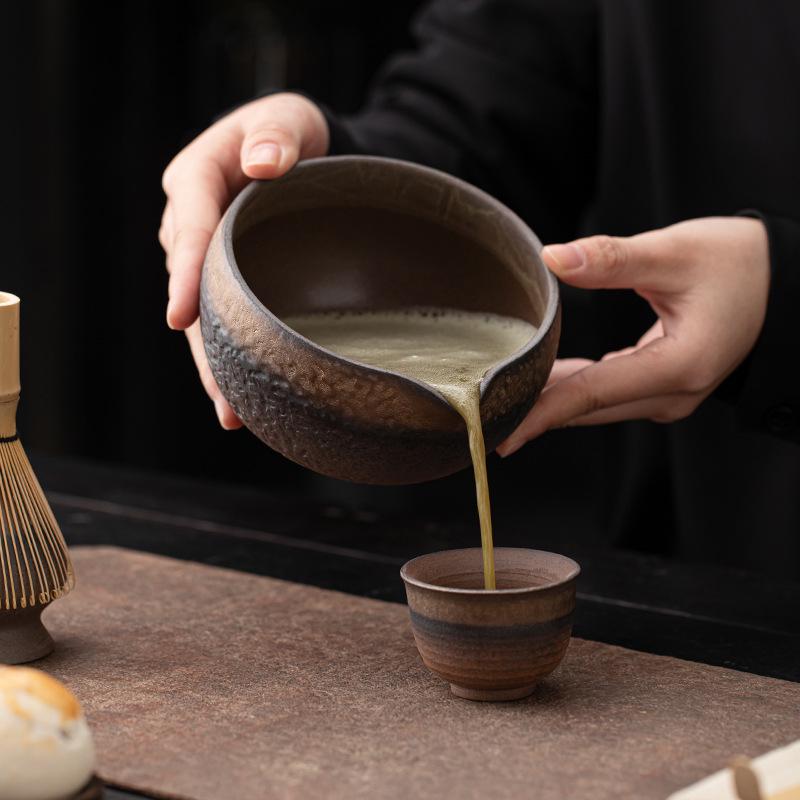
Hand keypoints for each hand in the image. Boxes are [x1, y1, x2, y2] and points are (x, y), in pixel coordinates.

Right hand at [159, 93, 328, 427]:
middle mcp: (190, 222)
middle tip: (222, 396)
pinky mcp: (225, 278)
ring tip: (232, 414)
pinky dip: (230, 356)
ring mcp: (205, 255)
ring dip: (214, 365)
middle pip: (190, 286)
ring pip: (202, 314)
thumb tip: (263, 163)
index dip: (184, 273)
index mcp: (197, 178)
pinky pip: (221, 318)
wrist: (300, 154)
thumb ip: (276, 134)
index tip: (180, 316)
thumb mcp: (288, 118)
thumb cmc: (291, 133)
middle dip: (202, 343)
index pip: (188, 228)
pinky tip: (244, 398)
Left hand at [497, 217, 769, 455]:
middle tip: (483, 409)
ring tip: (501, 394)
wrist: (785, 284)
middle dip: (536, 410)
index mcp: (678, 367)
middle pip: (589, 407)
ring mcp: (669, 396)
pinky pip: (608, 394)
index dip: (541, 413)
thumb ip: (611, 258)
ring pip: (596, 405)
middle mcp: (673, 394)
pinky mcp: (664, 387)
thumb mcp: (675, 252)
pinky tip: (545, 378)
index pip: (592, 394)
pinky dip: (575, 388)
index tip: (500, 430)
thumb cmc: (741, 265)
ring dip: (552, 400)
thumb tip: (554, 258)